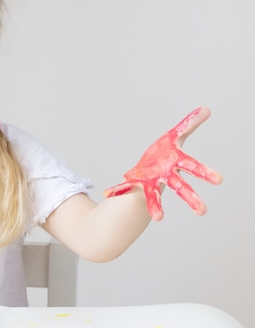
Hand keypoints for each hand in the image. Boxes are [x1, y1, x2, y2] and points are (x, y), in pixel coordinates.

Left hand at [103, 107, 222, 220]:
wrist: (148, 167)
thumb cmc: (164, 152)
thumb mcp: (176, 135)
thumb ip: (190, 123)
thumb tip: (207, 108)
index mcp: (176, 162)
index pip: (193, 166)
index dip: (205, 173)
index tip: (219, 180)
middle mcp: (166, 175)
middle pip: (180, 186)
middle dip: (191, 198)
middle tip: (203, 211)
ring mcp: (150, 181)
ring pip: (154, 195)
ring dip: (156, 206)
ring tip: (158, 218)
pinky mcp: (135, 182)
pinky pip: (125, 187)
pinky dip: (117, 189)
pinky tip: (107, 193)